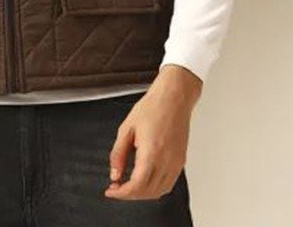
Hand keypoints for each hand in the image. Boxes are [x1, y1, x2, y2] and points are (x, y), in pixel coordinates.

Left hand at [105, 65, 200, 200]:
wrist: (173, 98)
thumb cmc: (152, 107)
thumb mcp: (127, 127)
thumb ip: (118, 154)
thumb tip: (114, 174)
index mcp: (151, 152)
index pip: (136, 186)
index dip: (121, 193)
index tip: (111, 191)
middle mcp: (166, 161)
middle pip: (147, 192)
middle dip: (129, 195)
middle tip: (116, 187)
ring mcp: (176, 163)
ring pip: (159, 191)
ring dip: (142, 194)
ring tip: (128, 185)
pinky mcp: (181, 161)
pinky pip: (168, 184)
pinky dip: (155, 188)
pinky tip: (145, 181)